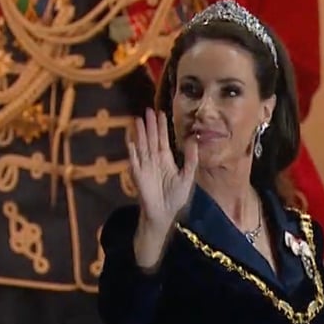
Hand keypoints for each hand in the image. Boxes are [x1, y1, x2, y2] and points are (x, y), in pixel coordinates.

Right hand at [128, 108, 196, 267]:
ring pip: (142, 146)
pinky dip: (132, 151)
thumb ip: (190, 159)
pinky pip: (134, 161)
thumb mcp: (187, 176)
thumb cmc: (176, 197)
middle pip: (151, 139)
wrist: (164, 213)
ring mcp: (145, 166)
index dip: (161, 127)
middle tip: (147, 110)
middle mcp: (154, 160)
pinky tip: (131, 141)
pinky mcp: (138, 175)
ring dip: (139, 133)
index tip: (160, 113)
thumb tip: (193, 140)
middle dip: (149, 125)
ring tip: (137, 120)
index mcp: (166, 160)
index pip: (162, 139)